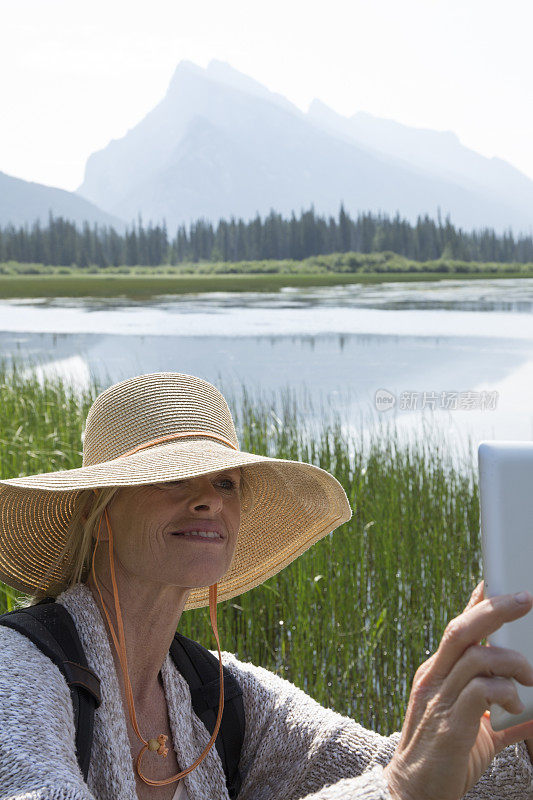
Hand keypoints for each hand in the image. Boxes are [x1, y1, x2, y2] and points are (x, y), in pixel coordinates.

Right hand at [383, 580, 532, 799]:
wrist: (414, 794)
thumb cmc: (446, 760)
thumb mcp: (475, 726)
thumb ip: (502, 712)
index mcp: (437, 673)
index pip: (456, 627)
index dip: (477, 602)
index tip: (495, 582)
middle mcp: (434, 678)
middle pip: (461, 628)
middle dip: (495, 608)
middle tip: (526, 599)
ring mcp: (438, 698)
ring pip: (475, 655)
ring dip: (511, 660)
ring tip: (530, 677)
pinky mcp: (449, 724)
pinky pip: (480, 691)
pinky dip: (505, 691)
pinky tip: (516, 705)